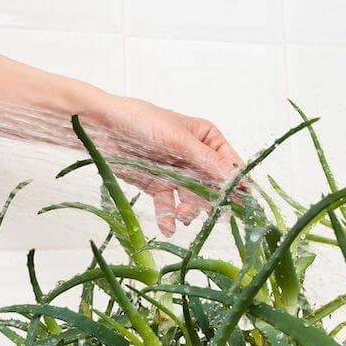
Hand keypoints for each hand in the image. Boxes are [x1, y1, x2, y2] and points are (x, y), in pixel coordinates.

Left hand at [83, 94, 243, 236]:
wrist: (102, 126)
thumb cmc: (141, 120)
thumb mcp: (178, 140)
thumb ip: (206, 161)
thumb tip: (235, 179)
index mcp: (206, 138)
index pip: (230, 165)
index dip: (238, 185)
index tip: (243, 204)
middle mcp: (194, 156)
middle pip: (213, 186)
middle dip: (212, 202)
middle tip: (212, 216)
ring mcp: (176, 172)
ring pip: (192, 199)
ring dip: (189, 211)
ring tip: (181, 214)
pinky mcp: (157, 184)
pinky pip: (168, 205)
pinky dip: (169, 217)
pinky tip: (168, 225)